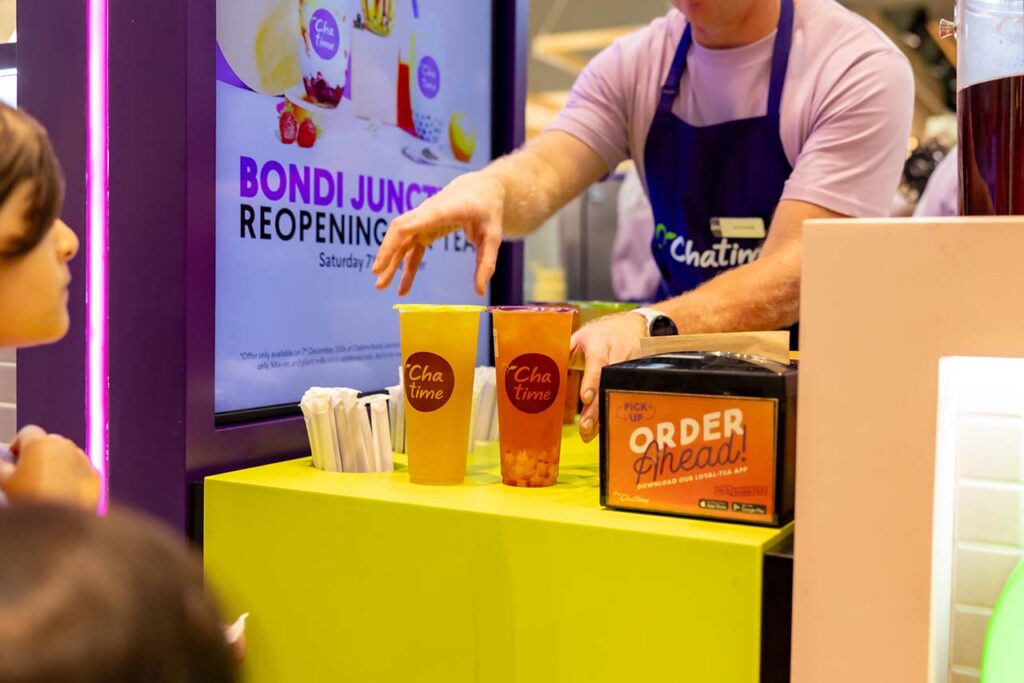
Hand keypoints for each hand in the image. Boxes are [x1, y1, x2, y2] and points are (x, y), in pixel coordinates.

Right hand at [0, 425, 99, 509]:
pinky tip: (65, 494)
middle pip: (49, 442)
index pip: (27, 432)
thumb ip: (2, 467)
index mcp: (40, 443)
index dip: (18, 445)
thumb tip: (5, 463)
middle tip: (29, 476)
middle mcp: (64, 445)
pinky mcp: (95, 475)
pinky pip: (81, 470)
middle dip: (39, 454)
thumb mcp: (4, 483)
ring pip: (67, 455)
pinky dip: (73, 477)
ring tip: (47, 487)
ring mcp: (83, 459)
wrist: (64, 522)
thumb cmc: (30, 498)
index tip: (13, 461)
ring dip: (57, 465)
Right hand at [371, 171, 505, 296]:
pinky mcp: (423, 228)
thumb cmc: (487, 210)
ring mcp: (423, 219)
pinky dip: (404, 265)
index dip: (403, 232)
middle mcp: (429, 212)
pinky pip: (409, 247)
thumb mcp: (493, 236)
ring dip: (390, 261)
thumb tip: (480, 292)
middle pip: (401, 229)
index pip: (421, 218)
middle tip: (377, 273)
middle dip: (387, 251)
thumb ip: (486, 263)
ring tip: (381, 285)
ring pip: (400, 238)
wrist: (480, 189)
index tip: (389, 247)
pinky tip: (401, 286)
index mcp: (447, 209)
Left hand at [570, 313, 645, 442]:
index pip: (597, 363)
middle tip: (585, 427)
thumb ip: (564, 352)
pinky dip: (613, 413)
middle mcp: (618, 354)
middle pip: (609, 383)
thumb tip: (543, 370)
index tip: (585, 398)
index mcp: (600, 344)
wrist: (629, 326)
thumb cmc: (597, 335)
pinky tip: (604, 427)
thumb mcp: (580, 337)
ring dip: (604, 415)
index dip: (592, 381)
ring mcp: (630, 366)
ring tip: (589, 433)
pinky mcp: (637, 376)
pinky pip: (624, 396)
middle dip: (597, 407)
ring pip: (618, 393)